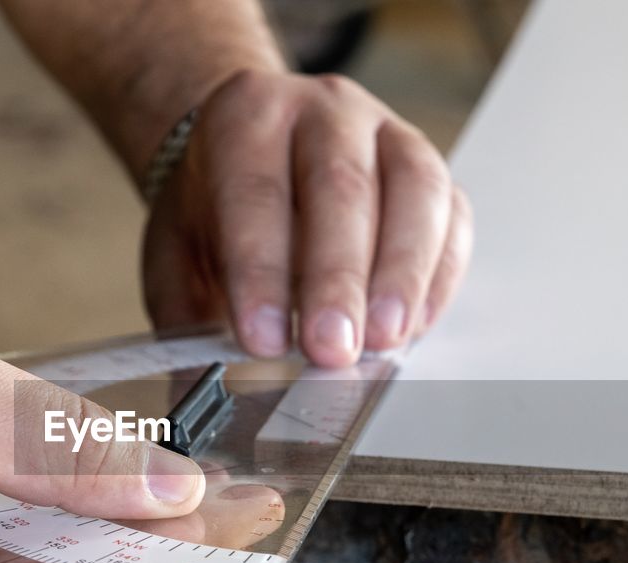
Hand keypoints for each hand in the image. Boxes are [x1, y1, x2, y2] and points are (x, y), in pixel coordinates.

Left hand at [142, 69, 472, 367]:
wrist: (252, 151)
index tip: (265, 338)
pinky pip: (451, 216)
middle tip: (332, 349)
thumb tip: (191, 387)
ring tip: (385, 339)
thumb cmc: (217, 206)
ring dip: (402, 275)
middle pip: (341, 188)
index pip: (256, 192)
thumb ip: (183, 312)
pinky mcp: (430, 168)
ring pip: (413, 191)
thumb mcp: (177, 249)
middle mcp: (323, 110)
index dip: (262, 272)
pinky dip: (438, 275)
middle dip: (338, 279)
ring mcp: (387, 131)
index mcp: (246, 116)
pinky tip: (414, 324)